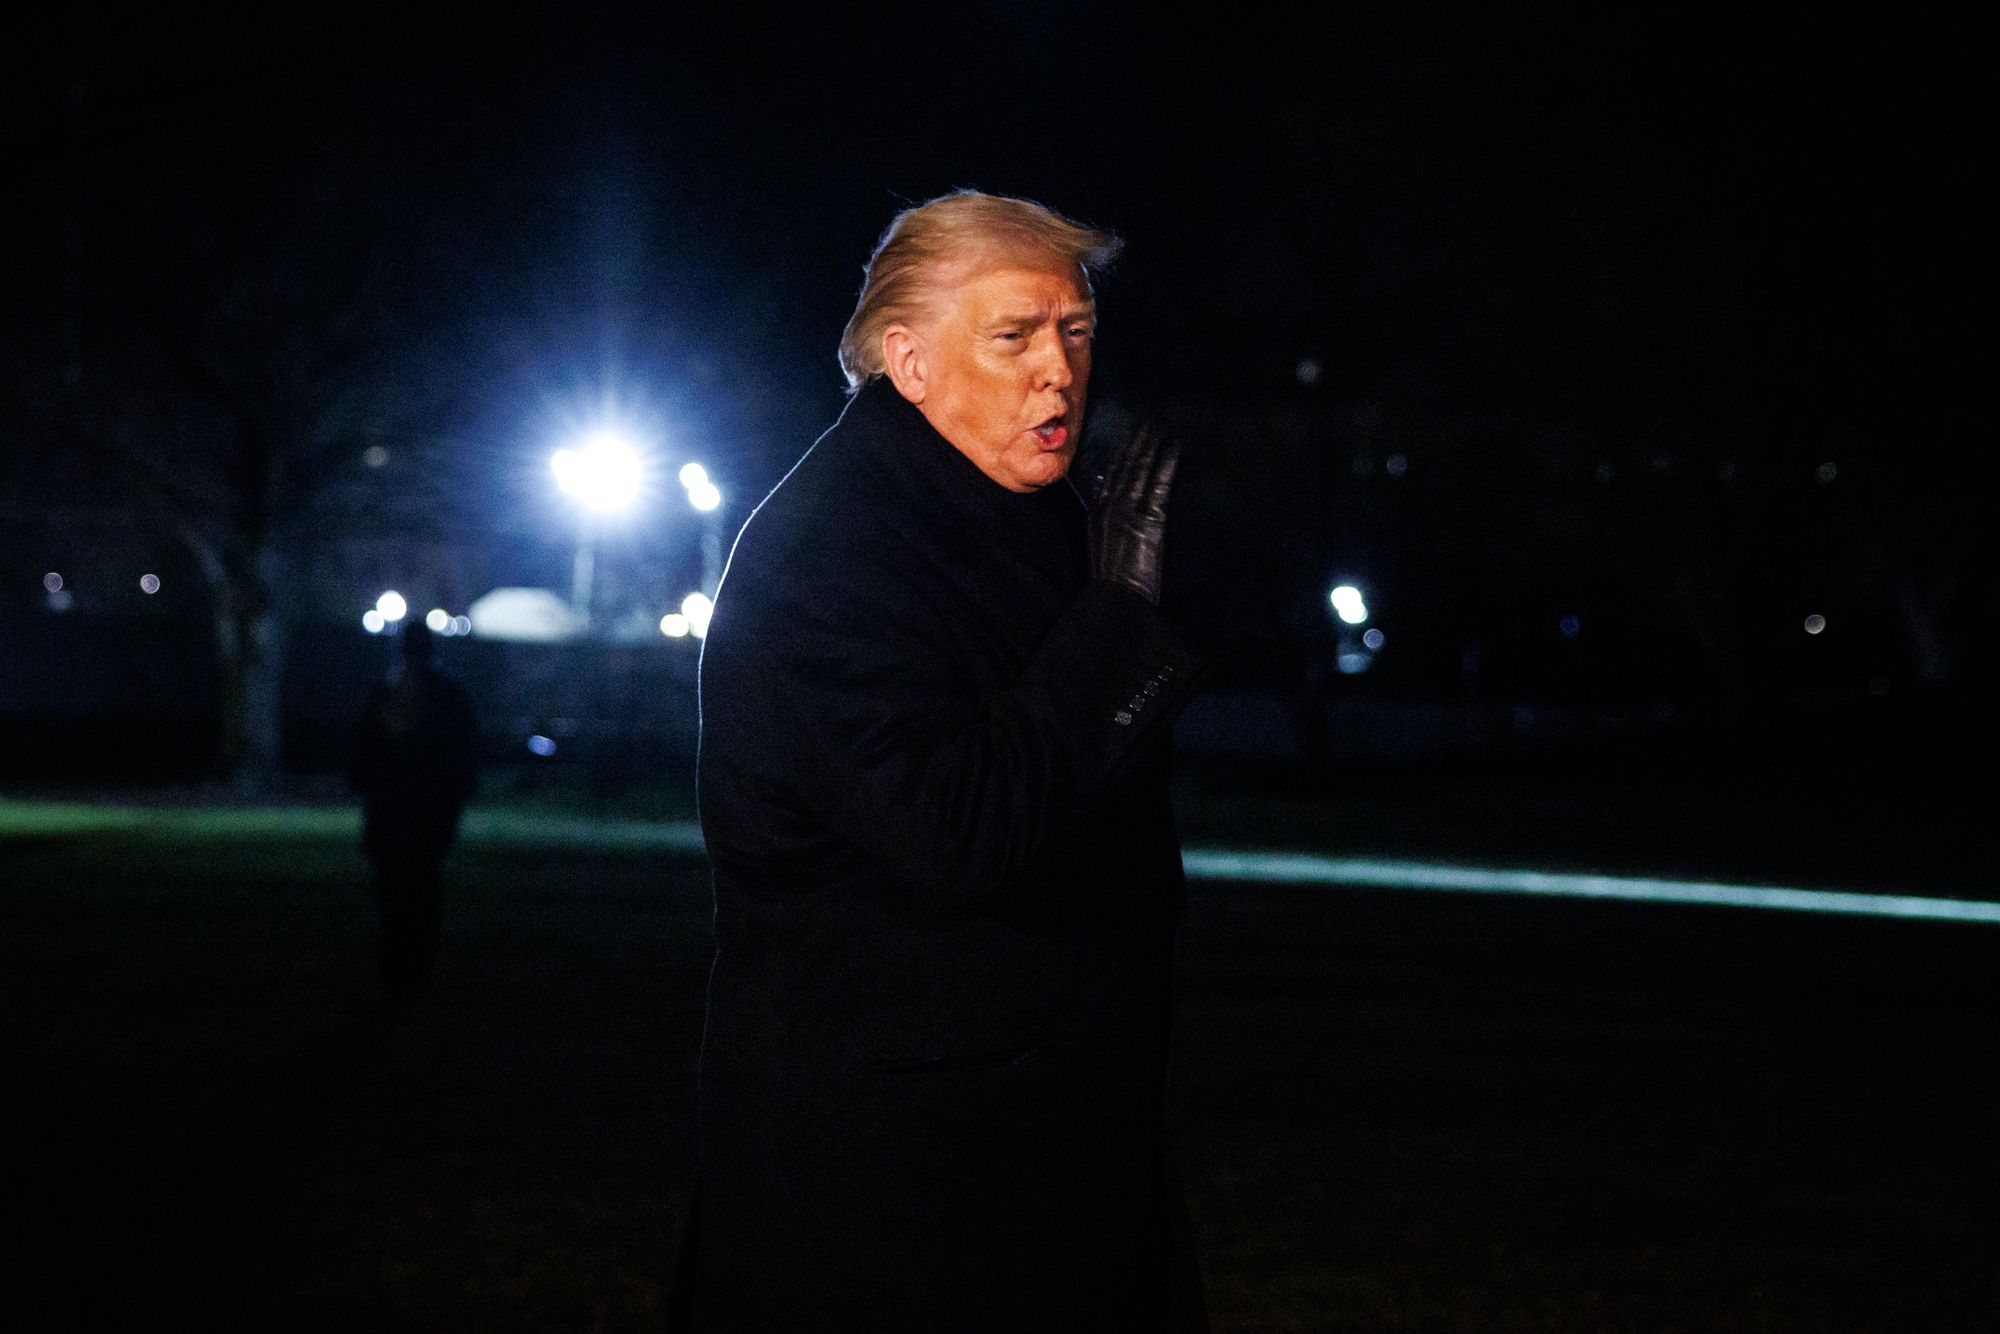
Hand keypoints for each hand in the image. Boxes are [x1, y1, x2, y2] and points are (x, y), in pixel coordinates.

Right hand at [1087, 421, 1178, 604]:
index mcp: (1099, 510)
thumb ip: (1103, 509)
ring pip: (1142, 467)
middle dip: (1139, 438)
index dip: (1123, 447)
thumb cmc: (1114, 576)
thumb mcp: (1101, 539)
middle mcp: (1111, 505)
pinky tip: (1174, 446)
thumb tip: (1103, 483)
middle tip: (1150, 416)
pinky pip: (1159, 483)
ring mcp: (1129, 510)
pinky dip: (1166, 462)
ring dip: (1153, 442)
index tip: (1132, 428)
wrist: (1118, 598)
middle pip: (1126, 462)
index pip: (1112, 469)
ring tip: (1163, 423)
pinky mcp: (1148, 519)